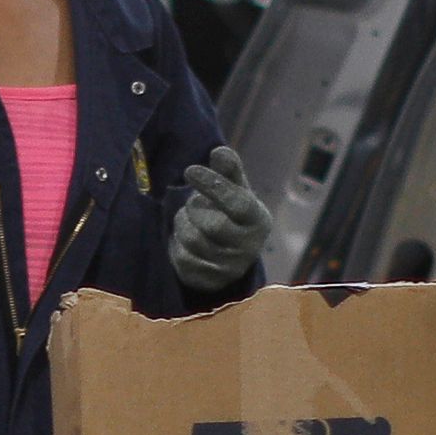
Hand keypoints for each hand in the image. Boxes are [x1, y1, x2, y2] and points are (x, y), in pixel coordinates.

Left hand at [170, 144, 269, 292]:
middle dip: (194, 208)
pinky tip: (183, 239)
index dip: (213, 185)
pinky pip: (183, 260)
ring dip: (182, 224)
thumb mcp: (235, 188)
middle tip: (193, 202)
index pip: (238, 203)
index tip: (190, 170)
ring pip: (193, 241)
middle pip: (212, 225)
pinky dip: (177, 245)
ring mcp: (230, 268)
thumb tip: (219, 152)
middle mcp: (249, 248)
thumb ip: (228, 169)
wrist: (230, 253)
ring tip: (188, 218)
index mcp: (258, 221)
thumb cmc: (231, 212)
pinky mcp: (209, 282)